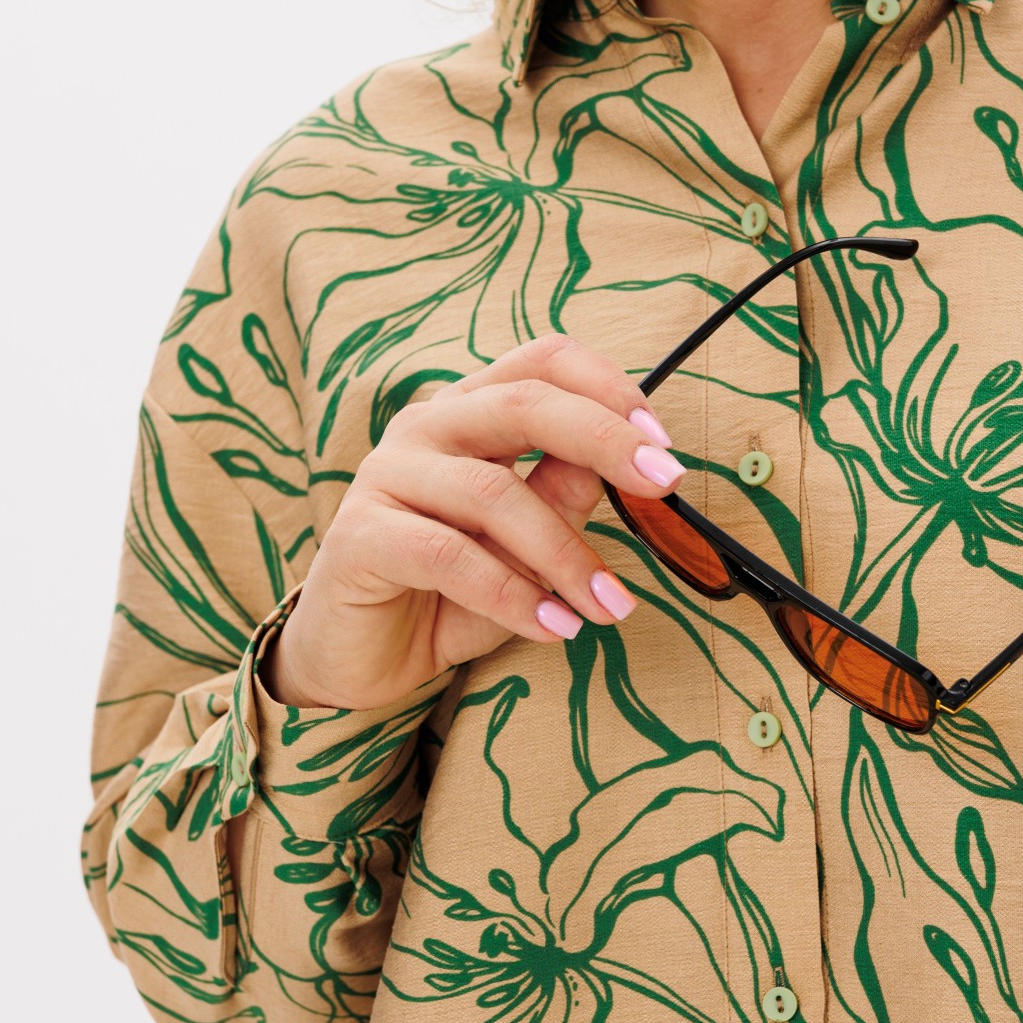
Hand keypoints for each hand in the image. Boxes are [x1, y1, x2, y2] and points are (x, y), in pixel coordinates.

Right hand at [261, 333, 686, 710]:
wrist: (364, 660)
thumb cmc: (451, 596)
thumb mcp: (527, 549)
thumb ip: (562, 499)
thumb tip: (620, 466)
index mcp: (469, 413)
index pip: (541, 362)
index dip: (608, 388)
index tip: (661, 444)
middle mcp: (425, 429)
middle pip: (522, 403)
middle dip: (604, 439)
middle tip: (663, 483)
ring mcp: (385, 476)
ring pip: (493, 492)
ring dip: (565, 554)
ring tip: (606, 607)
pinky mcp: (359, 536)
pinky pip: (448, 556)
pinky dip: (512, 595)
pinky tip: (553, 628)